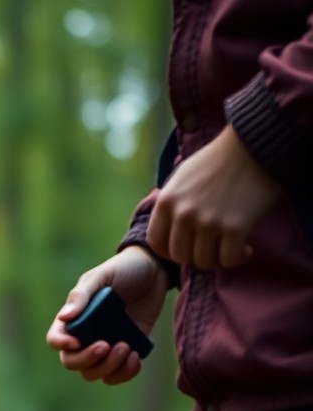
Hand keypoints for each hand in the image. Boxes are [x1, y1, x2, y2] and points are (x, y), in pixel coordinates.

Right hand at [45, 246, 168, 384]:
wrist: (154, 272)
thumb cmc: (123, 270)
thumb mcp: (101, 276)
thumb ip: (81, 295)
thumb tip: (64, 317)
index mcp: (74, 319)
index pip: (56, 339)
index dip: (61, 344)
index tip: (76, 341)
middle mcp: (85, 336)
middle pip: (73, 362)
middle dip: (87, 359)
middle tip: (106, 345)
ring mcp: (106, 346)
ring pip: (94, 373)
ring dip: (108, 367)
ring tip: (126, 347)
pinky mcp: (126, 352)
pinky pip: (118, 375)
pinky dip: (125, 373)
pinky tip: (136, 357)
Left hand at [146, 125, 282, 269]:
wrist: (255, 146)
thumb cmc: (218, 160)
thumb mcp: (181, 177)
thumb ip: (171, 203)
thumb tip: (166, 229)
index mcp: (166, 202)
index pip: (156, 243)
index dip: (170, 252)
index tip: (187, 248)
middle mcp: (183, 214)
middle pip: (180, 256)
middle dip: (195, 256)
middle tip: (211, 248)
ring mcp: (208, 222)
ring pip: (203, 262)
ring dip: (217, 259)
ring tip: (228, 247)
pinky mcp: (235, 228)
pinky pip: (229, 260)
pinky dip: (238, 258)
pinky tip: (246, 249)